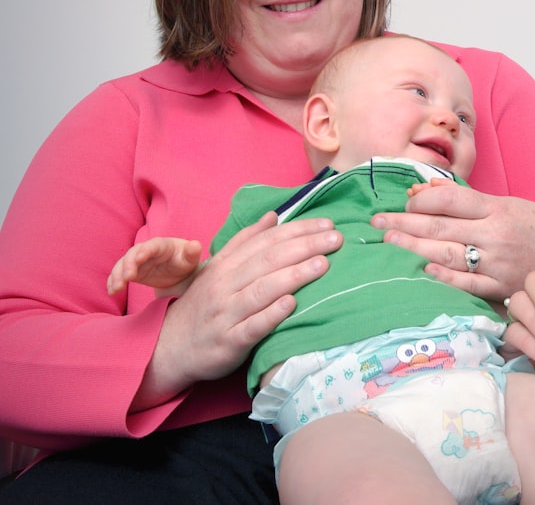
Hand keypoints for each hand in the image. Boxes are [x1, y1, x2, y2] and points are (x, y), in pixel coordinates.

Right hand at [107, 236, 201, 295]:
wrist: (178, 269)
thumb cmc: (185, 260)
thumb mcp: (191, 258)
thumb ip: (192, 252)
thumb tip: (195, 245)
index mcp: (161, 245)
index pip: (151, 246)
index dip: (144, 251)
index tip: (138, 259)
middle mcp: (145, 251)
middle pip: (132, 255)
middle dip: (127, 265)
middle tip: (126, 279)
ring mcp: (136, 261)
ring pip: (122, 265)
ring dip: (117, 276)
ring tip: (115, 289)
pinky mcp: (132, 272)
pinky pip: (119, 274)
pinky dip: (113, 281)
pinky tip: (111, 291)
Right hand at [134, 212, 340, 408]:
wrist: (171, 348)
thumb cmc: (204, 305)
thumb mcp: (218, 268)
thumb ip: (245, 241)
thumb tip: (273, 216)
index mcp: (226, 265)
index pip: (266, 241)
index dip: (297, 230)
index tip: (327, 224)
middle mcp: (225, 285)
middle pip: (268, 260)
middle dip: (304, 247)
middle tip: (335, 239)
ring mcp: (226, 314)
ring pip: (261, 290)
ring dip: (293, 276)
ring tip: (322, 264)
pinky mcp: (229, 342)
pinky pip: (252, 327)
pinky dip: (271, 314)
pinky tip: (292, 304)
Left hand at [372, 180, 534, 300]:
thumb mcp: (508, 204)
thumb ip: (469, 202)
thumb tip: (425, 191)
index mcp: (497, 208)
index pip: (449, 198)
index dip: (422, 200)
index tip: (405, 203)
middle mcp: (494, 234)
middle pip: (439, 227)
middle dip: (402, 224)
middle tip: (376, 223)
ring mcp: (496, 262)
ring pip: (446, 254)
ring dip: (412, 248)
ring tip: (388, 242)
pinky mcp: (500, 287)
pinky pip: (466, 283)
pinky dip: (443, 277)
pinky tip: (422, 270)